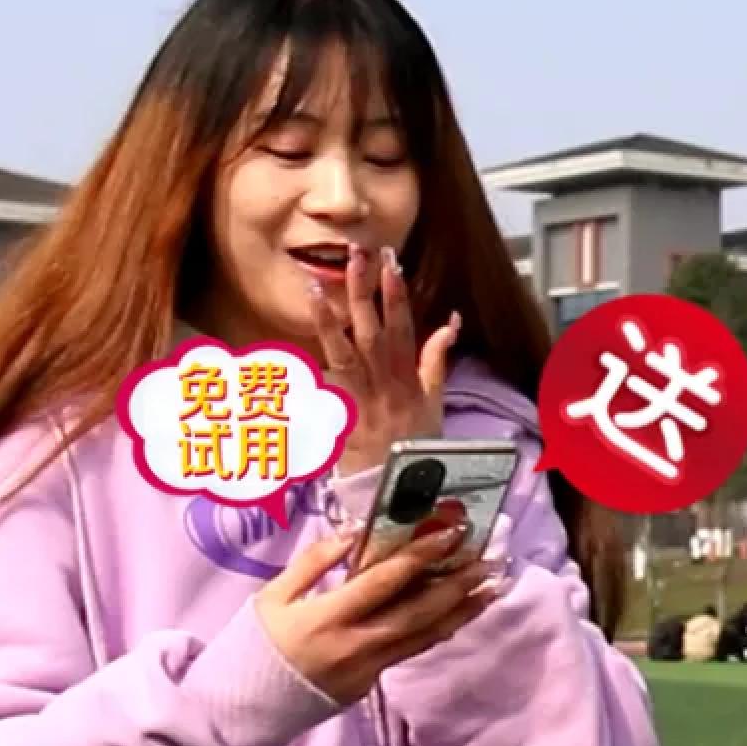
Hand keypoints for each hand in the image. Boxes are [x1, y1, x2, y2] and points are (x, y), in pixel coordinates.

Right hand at [254, 522, 503, 704]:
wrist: (244, 708)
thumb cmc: (255, 645)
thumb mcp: (272, 597)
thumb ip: (313, 563)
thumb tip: (353, 533)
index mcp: (326, 619)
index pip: (384, 583)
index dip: (420, 557)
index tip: (449, 533)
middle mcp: (355, 646)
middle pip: (418, 613)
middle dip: (457, 585)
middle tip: (489, 561)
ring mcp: (368, 669)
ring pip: (425, 636)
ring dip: (462, 611)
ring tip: (492, 588)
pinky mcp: (372, 683)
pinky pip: (411, 650)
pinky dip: (439, 630)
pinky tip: (459, 613)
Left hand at [313, 244, 463, 477]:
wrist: (395, 490)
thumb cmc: (414, 446)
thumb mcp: (435, 403)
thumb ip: (436, 361)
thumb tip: (450, 323)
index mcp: (409, 379)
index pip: (404, 328)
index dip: (397, 296)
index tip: (391, 264)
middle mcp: (386, 386)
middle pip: (373, 331)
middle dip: (366, 291)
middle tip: (358, 255)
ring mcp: (362, 401)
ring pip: (346, 352)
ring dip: (332, 318)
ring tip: (319, 285)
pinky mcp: (340, 418)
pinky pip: (324, 386)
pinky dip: (311, 367)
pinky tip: (295, 350)